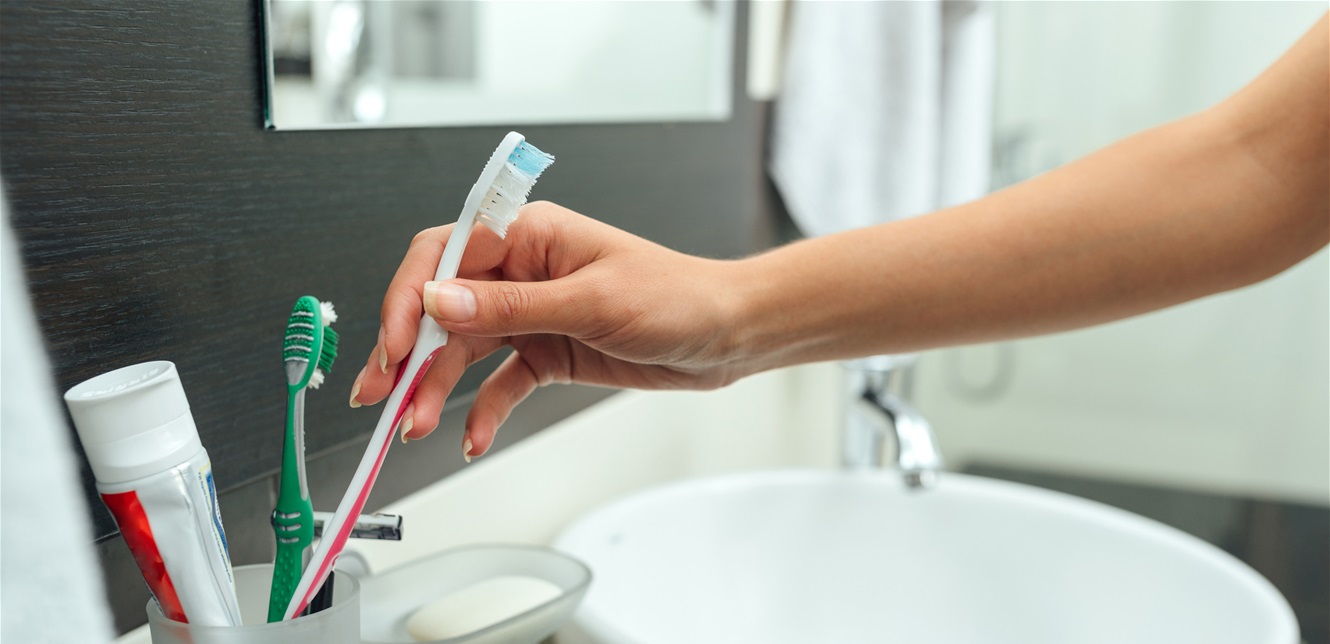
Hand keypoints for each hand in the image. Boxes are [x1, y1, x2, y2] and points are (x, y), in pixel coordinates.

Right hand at [349, 201, 746, 459]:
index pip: (443, 257)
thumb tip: (440, 303)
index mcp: (529, 235)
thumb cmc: (676, 297)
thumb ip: (511, 308)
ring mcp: (532, 314)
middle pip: (443, 309)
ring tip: (416, 426)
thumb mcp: (591, 302)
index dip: (411, 300)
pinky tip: (469, 434)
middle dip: (409, 354)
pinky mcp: (546, 351)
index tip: (398, 346)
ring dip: (437, 389)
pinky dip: (482, 410)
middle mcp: (522, 271)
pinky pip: (499, 382)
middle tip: (382, 395)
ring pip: (464, 351)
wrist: (726, 334)